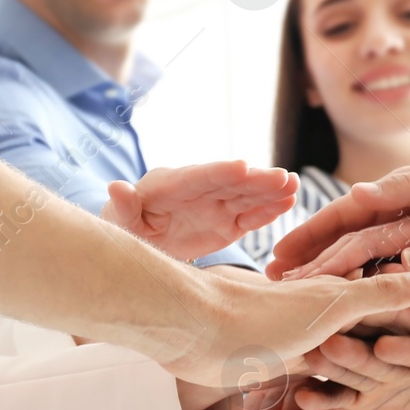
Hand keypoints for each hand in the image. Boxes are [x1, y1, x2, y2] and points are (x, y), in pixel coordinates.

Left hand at [103, 161, 299, 260]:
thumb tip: (116, 187)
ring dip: (270, 191)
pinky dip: (268, 211)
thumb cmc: (124, 227)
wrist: (139, 243)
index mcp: (170, 185)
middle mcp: (198, 190)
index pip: (197, 177)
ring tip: (294, 185)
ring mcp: (216, 205)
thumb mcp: (119, 220)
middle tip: (283, 177)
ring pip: (246, 196)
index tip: (242, 167)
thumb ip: (124, 205)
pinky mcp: (227, 223)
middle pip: (230, 183)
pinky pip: (250, 217)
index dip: (219, 172)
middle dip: (256, 180)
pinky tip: (287, 203)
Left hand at [169, 267, 409, 386]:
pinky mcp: (262, 368)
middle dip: (382, 391)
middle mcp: (321, 323)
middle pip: (367, 357)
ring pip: (325, 390)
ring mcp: (292, 347)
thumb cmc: (260, 314)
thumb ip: (382, 292)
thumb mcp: (333, 305)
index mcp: (343, 302)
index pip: (402, 313)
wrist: (188, 328)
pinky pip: (285, 405)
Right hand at [295, 332, 409, 409]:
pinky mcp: (368, 394)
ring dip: (330, 369)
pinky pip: (343, 398)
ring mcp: (387, 375)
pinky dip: (322, 402)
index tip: (387, 348)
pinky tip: (297, 404)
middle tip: (329, 345)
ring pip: (355, 371)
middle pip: (383, 355)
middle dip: (357, 352)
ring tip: (302, 365)